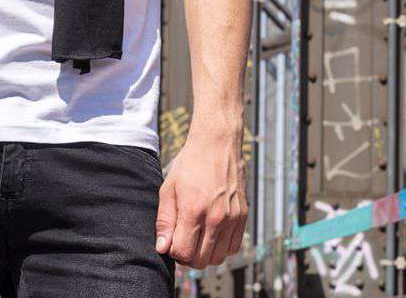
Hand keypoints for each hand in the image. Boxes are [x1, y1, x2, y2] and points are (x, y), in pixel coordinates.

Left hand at [155, 128, 247, 269]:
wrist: (216, 144)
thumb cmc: (189, 164)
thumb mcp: (168, 188)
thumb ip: (165, 220)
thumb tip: (162, 248)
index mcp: (193, 210)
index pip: (183, 253)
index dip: (173, 251)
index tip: (171, 240)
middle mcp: (215, 218)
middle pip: (201, 261)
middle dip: (187, 257)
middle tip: (182, 240)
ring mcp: (232, 219)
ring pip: (218, 258)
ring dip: (205, 254)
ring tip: (196, 237)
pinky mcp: (243, 216)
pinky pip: (233, 248)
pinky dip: (221, 248)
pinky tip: (211, 234)